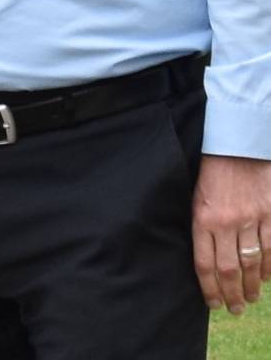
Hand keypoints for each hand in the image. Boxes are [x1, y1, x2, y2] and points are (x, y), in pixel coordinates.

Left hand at [194, 154, 269, 315]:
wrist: (237, 148)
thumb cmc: (211, 174)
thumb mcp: (195, 199)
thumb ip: (201, 228)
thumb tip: (206, 260)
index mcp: (203, 220)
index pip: (205, 264)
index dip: (209, 288)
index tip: (212, 304)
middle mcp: (227, 223)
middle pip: (230, 269)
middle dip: (232, 294)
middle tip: (235, 309)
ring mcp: (251, 220)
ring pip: (252, 263)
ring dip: (252, 286)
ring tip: (250, 299)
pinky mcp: (270, 214)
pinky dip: (269, 267)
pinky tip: (265, 279)